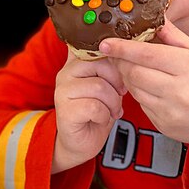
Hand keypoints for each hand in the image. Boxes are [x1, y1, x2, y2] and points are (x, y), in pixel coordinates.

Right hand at [52, 50, 125, 173]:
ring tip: (112, 110)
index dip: (114, 57)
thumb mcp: (108, 85)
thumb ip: (110, 67)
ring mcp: (63, 91)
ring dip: (113, 102)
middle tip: (120, 94)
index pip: (96, 47)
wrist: (82, 142)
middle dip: (117, 81)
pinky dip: (104, 115)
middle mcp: (66, 72)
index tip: (122, 73)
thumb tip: (125, 49)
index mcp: (77, 62)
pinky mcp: (65, 110)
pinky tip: (100, 119)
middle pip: (100, 64)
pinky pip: (94, 106)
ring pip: (99, 86)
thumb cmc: (98, 111)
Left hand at [99, 20, 188, 156]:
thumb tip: (154, 16)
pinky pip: (142, 105)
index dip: (122, 48)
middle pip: (134, 73)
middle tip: (119, 54)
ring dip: (128, 77)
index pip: (146, 54)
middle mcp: (178, 89)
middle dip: (122, 62)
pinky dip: (140, 93)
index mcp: (188, 66)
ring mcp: (170, 110)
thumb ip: (174, 36)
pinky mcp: (164, 125)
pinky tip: (148, 87)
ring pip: (134, 90)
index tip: (106, 43)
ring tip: (134, 68)